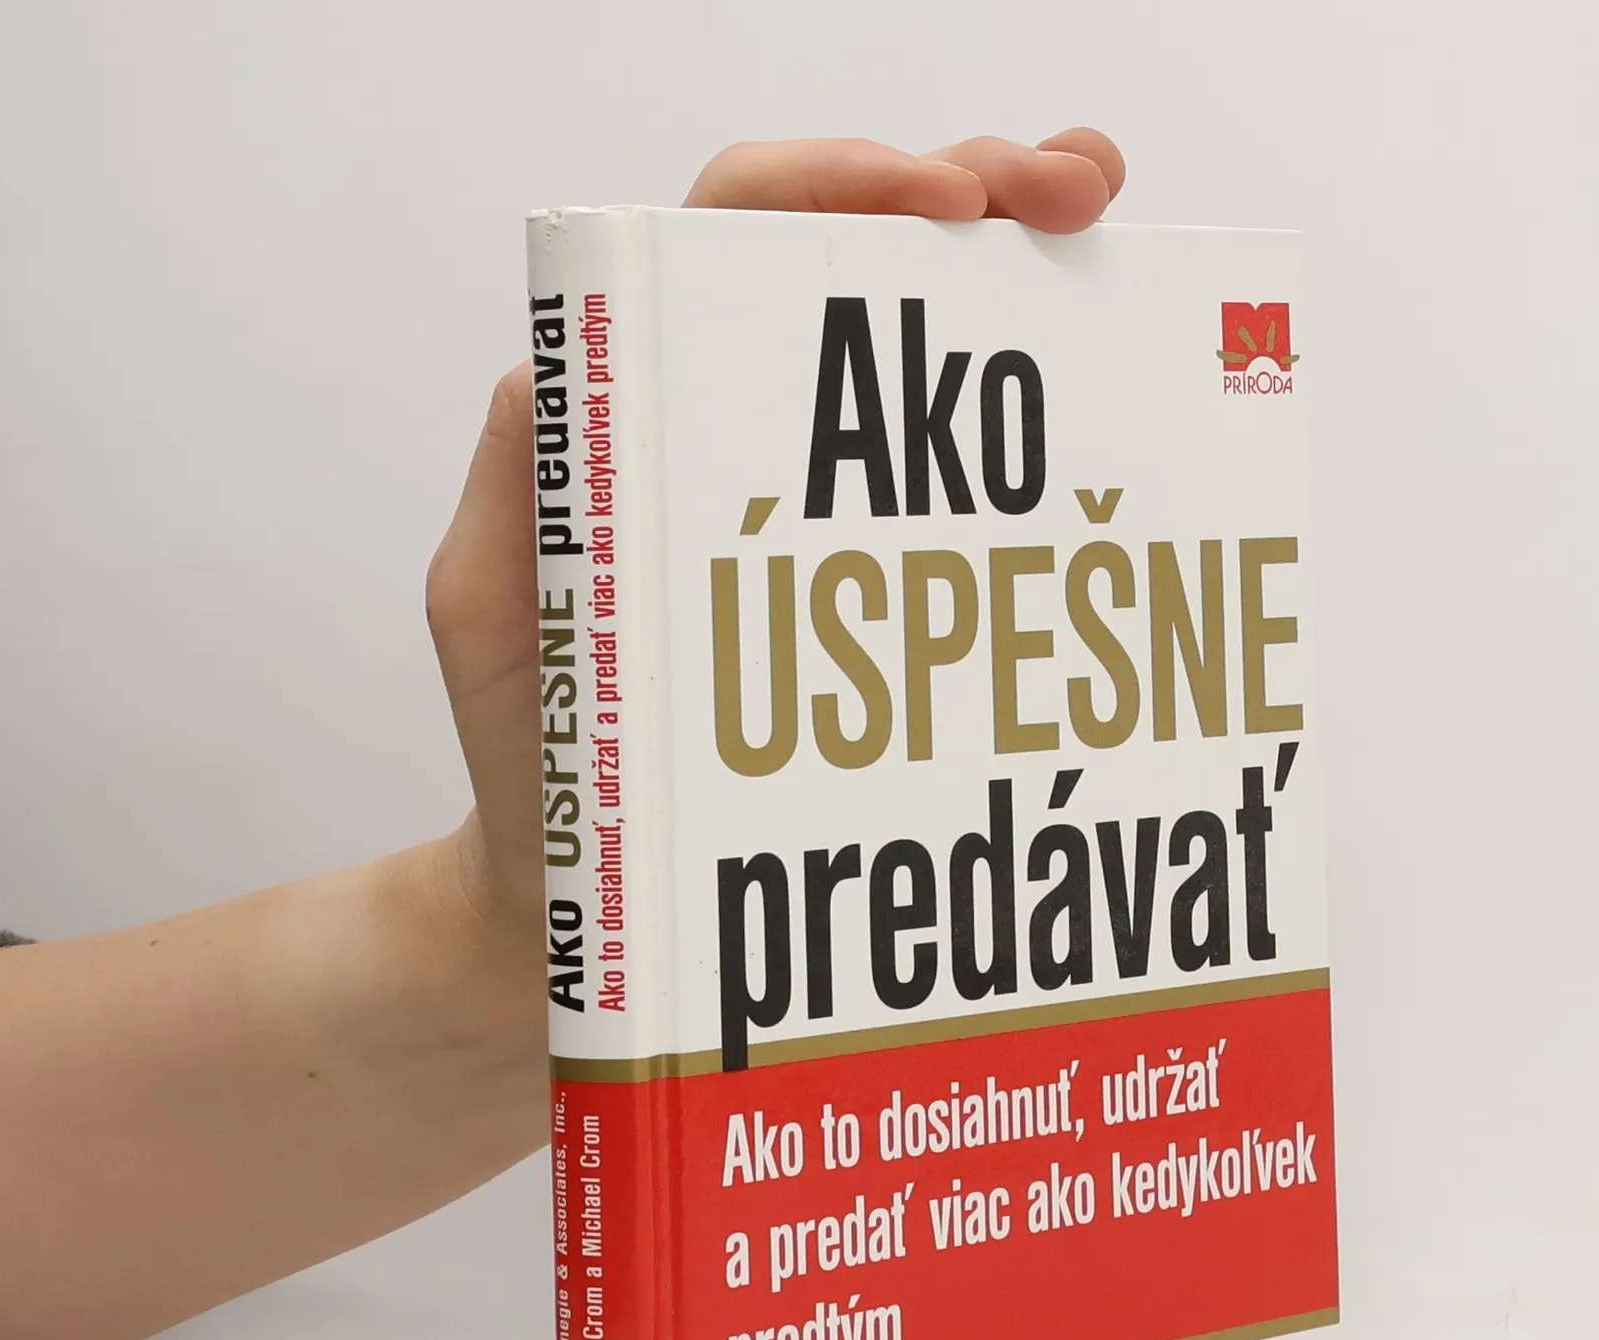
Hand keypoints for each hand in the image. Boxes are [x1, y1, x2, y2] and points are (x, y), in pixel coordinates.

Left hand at [423, 130, 1126, 940]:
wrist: (584, 893)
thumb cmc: (534, 758)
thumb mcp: (492, 611)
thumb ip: (522, 486)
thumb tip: (570, 363)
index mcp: (642, 405)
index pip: (735, 238)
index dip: (840, 188)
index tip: (946, 198)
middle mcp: (732, 430)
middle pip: (850, 263)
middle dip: (971, 193)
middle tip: (1077, 190)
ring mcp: (809, 513)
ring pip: (918, 363)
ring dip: (1016, 284)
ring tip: (1105, 240)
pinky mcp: (862, 591)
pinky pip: (950, 497)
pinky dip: (1024, 437)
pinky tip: (1094, 411)